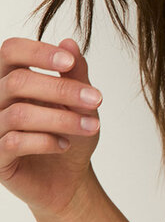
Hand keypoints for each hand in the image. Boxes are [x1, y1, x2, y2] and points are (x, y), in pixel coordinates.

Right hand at [0, 36, 102, 219]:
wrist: (69, 178)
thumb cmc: (70, 133)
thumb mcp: (80, 102)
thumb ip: (75, 74)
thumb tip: (70, 43)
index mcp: (12, 78)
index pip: (11, 51)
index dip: (38, 52)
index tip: (70, 61)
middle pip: (17, 81)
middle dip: (62, 89)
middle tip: (97, 99)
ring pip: (19, 114)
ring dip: (62, 119)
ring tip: (91, 126)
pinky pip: (13, 142)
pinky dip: (46, 141)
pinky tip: (65, 145)